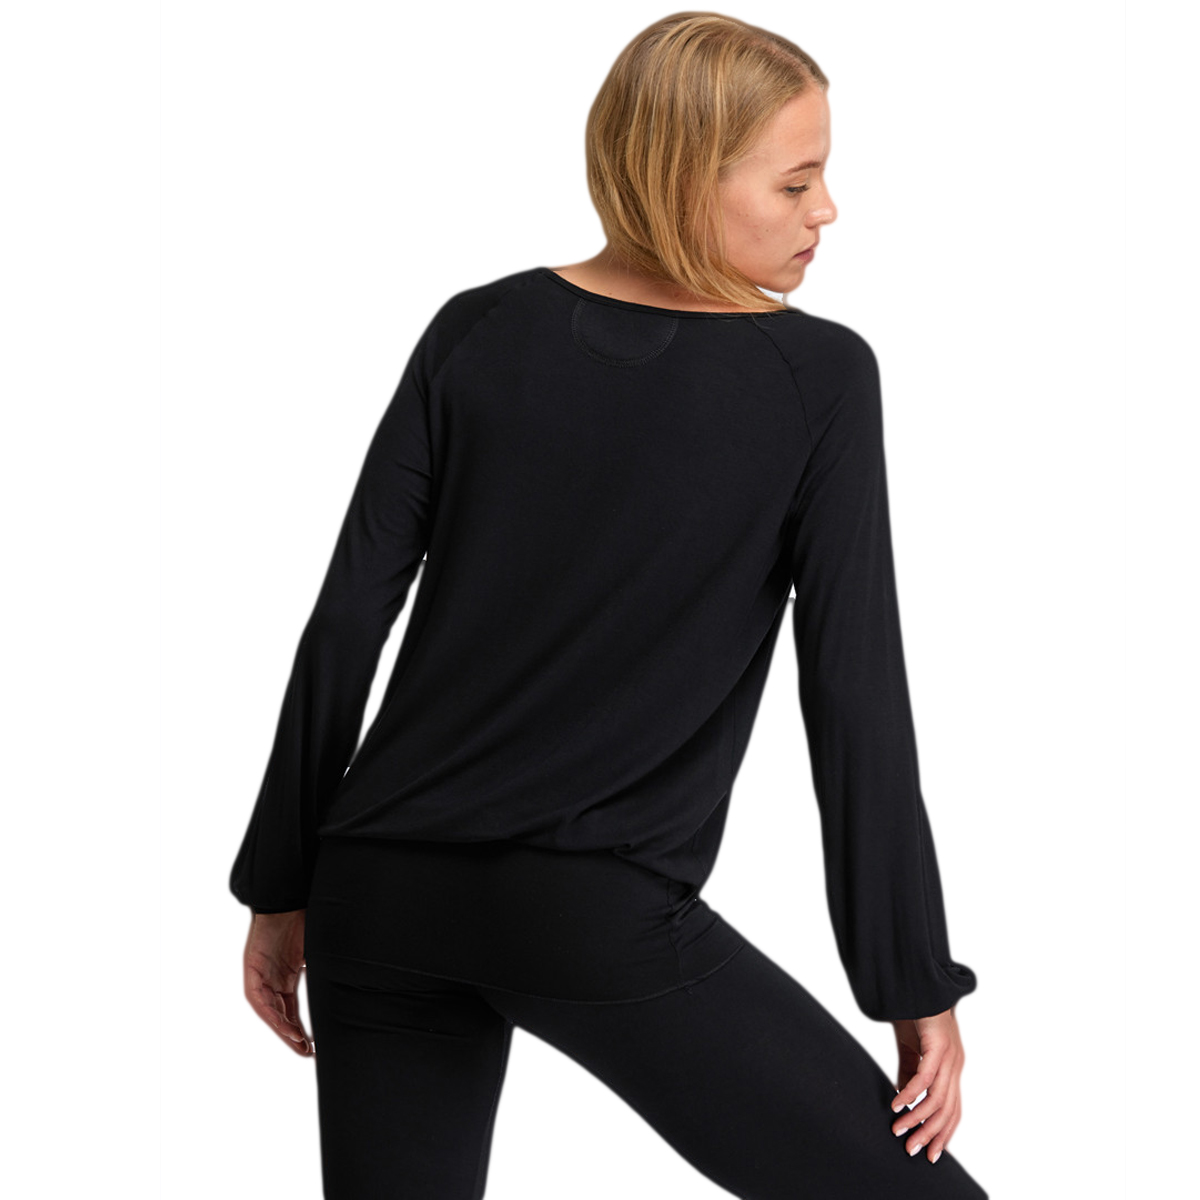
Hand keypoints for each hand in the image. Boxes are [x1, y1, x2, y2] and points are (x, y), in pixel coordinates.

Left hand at [241, 909, 313, 1055]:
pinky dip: (270, 1012)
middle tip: (306, 1050)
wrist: (287, 900)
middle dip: (292, 1035)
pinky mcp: (252, 970)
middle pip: (281, 1014)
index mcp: (288, 975)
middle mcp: (273, 979)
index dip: (301, 1027)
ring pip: (269, 1010)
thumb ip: (325, 969)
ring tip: (297, 1042)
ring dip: (282, 1027)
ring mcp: (261, 975)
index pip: (292, 1009)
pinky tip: (281, 1024)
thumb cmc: (304, 920)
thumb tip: (351, 982)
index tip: (313, 1044)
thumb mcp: (318, 951)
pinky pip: (258, 998)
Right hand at [888, 1006, 965, 1163]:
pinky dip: (911, 1094)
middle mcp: (955, 1065)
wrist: (919, 984)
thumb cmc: (916, 1014)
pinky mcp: (938, 1045)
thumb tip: (902, 1098)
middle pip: (947, 1111)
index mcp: (952, 1068)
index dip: (944, 1133)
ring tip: (899, 1131)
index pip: (953, 1110)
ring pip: (938, 1099)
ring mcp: (949, 1056)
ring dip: (917, 1119)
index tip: (931, 1155)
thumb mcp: (911, 1049)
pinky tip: (897, 1104)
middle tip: (911, 1151)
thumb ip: (909, 1073)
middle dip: (930, 1135)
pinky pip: (925, 1077)